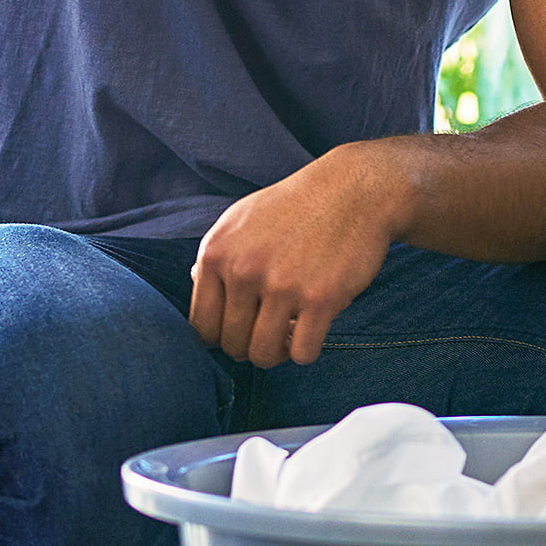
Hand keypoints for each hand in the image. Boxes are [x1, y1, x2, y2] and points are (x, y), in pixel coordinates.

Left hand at [190, 149, 404, 367]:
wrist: (351, 189)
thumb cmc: (294, 206)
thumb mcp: (241, 219)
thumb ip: (217, 255)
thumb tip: (193, 281)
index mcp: (216, 253)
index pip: (201, 326)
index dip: (220, 338)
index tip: (239, 331)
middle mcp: (243, 270)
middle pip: (231, 345)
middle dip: (250, 347)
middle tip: (268, 332)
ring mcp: (282, 286)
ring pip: (263, 355)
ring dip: (277, 353)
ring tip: (288, 334)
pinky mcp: (320, 298)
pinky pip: (302, 353)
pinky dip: (305, 350)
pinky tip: (311, 331)